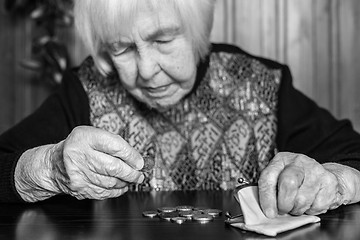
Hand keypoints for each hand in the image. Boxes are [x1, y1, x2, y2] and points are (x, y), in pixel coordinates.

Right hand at [15, 126, 144, 201]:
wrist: (54, 165)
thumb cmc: (78, 147)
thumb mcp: (93, 135)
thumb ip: (114, 143)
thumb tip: (137, 158)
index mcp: (85, 138)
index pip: (114, 146)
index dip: (131, 155)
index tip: (140, 161)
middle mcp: (80, 155)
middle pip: (113, 167)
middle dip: (131, 172)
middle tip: (140, 174)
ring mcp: (78, 174)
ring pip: (110, 181)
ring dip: (125, 182)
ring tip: (132, 179)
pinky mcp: (80, 188)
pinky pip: (104, 192)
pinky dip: (116, 190)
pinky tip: (121, 186)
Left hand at [258, 152, 359, 217]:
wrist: (324, 175)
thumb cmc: (297, 179)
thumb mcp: (279, 178)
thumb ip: (271, 190)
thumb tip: (268, 210)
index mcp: (281, 160)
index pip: (268, 177)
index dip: (267, 197)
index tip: (269, 212)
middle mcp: (298, 162)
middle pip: (288, 184)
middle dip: (284, 204)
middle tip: (283, 210)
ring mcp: (316, 170)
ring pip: (303, 199)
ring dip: (298, 209)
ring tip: (298, 204)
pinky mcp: (330, 182)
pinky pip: (317, 206)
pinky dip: (312, 210)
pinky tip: (311, 202)